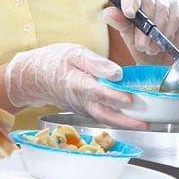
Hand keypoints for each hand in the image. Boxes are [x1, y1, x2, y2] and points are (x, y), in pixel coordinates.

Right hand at [4, 43, 143, 128]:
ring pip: (105, 118)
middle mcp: (81, 100)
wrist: (34, 77)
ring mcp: (82, 108)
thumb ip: (96, 63)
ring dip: (124, 123)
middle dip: (126, 122)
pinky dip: (117, 119)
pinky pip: (102, 116)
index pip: (98, 91)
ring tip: (144, 123)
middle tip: (145, 124)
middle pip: (105, 114)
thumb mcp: (73, 53)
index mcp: (78, 83)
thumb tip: (116, 72)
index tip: (131, 98)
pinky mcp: (84, 111)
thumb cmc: (53, 62)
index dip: (114, 96)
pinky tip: (130, 117)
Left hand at [102, 0, 178, 64]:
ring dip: (156, 33)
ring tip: (151, 48)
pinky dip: (168, 33)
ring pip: (162, 9)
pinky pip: (175, 17)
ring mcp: (169, 1)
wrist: (164, 62)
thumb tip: (108, 13)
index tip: (129, 13)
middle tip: (141, 46)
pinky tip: (164, 43)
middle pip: (148, 1)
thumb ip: (120, 24)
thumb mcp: (129, 37)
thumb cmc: (144, 46)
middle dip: (144, 27)